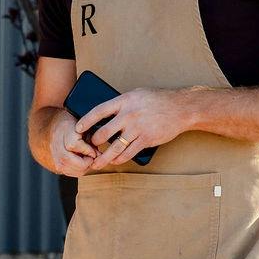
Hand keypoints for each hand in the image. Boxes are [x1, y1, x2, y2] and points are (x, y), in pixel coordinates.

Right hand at [46, 108, 99, 177]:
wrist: (56, 127)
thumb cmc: (76, 125)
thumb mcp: (87, 126)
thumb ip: (93, 139)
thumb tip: (99, 156)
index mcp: (65, 129)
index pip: (73, 144)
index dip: (86, 150)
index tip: (94, 150)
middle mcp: (56, 143)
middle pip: (67, 160)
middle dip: (84, 163)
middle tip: (92, 158)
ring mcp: (54, 155)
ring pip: (66, 168)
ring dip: (82, 168)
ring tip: (88, 161)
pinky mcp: (56, 164)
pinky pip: (67, 172)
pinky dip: (78, 171)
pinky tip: (83, 164)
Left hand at [73, 88, 197, 169]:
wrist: (181, 108)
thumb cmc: (158, 100)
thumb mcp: (137, 94)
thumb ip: (122, 103)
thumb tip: (106, 113)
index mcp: (125, 101)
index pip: (99, 111)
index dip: (86, 121)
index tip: (77, 128)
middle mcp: (129, 115)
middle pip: (103, 133)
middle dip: (94, 143)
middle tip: (89, 148)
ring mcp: (137, 128)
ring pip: (114, 147)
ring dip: (103, 157)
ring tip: (96, 163)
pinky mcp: (146, 139)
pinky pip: (128, 153)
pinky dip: (120, 159)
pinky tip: (115, 161)